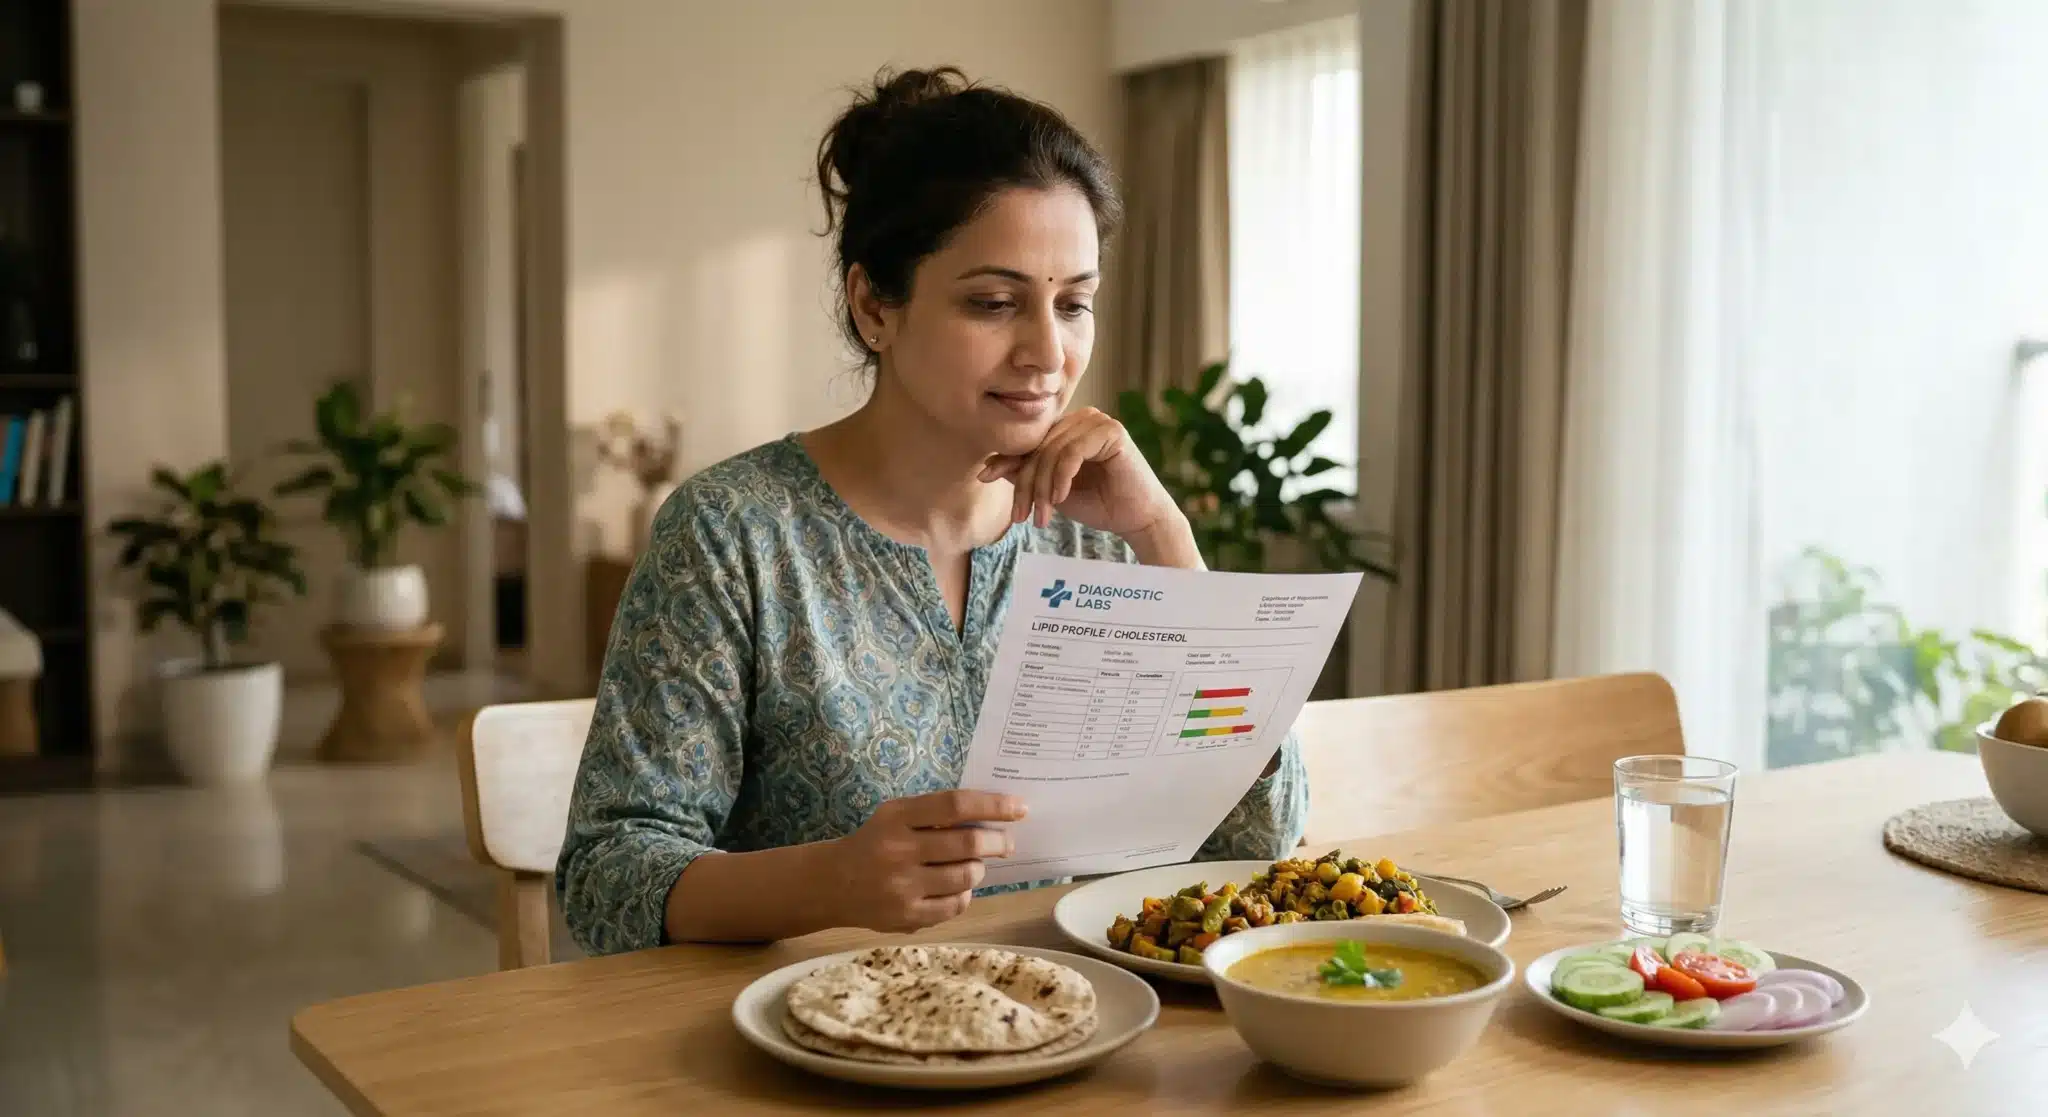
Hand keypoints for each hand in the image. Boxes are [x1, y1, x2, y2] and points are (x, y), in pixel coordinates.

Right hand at [826, 790, 1026, 933]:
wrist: (833, 884)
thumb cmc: (875, 842)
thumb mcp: (895, 816)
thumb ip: (935, 814)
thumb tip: (993, 816)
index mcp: (897, 817)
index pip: (955, 805)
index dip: (993, 805)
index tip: (1019, 808)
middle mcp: (899, 851)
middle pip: (968, 844)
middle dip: (997, 842)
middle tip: (1006, 842)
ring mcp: (903, 887)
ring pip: (967, 877)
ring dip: (979, 869)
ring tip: (973, 865)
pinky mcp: (907, 917)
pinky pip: (956, 905)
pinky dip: (965, 894)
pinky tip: (957, 888)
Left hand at [979, 408, 1175, 535]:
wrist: (1137, 519)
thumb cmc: (1098, 504)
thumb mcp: (1053, 491)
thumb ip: (1027, 474)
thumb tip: (989, 466)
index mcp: (1068, 427)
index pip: (1030, 441)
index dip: (1007, 460)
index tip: (985, 478)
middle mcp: (1082, 418)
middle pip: (1039, 447)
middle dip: (1027, 484)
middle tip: (1021, 516)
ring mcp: (1098, 421)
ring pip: (1053, 451)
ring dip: (1043, 487)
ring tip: (1041, 516)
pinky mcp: (1112, 431)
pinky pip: (1073, 452)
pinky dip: (1062, 477)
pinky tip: (1061, 499)